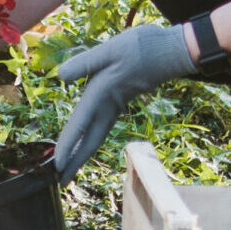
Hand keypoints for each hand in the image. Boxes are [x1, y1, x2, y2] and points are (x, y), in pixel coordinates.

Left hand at [53, 23, 196, 180]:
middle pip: (90, 140)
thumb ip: (85, 63)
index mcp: (101, 93)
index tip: (56, 165)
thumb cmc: (143, 47)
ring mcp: (116, 105)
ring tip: (69, 168)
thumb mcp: (110, 49)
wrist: (173, 51)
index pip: (80, 123)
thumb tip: (60, 76)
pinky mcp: (121, 100)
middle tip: (61, 182)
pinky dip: (91, 137)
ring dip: (82, 153)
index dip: (67, 145)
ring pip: (97, 135)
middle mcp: (108, 104)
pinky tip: (86, 141)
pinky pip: (103, 125)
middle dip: (75, 161)